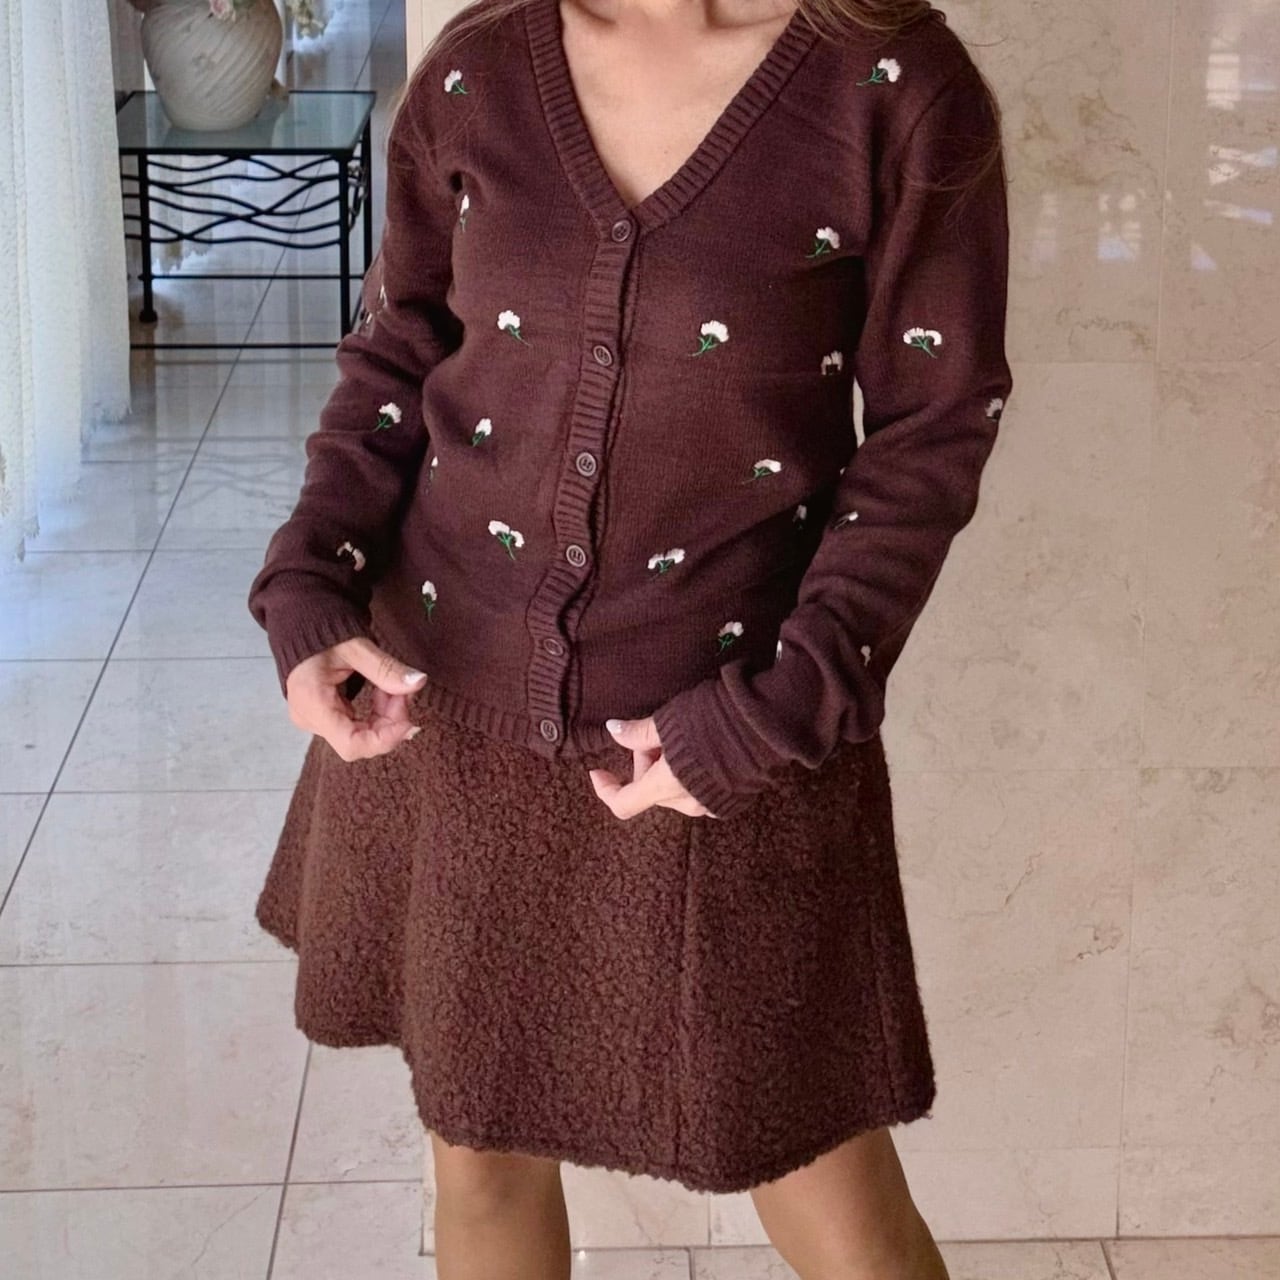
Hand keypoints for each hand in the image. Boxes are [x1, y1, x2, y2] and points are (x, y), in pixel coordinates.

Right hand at [285, 636, 426, 761]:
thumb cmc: (324, 635)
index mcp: (312, 704)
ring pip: (362, 735)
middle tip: (404, 694)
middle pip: (360, 741)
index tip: (409, 721)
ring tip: (394, 689)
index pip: (351, 745)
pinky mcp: (324, 716)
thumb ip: (386, 668)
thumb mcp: (356, 647)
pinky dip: (377, 713)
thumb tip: (418, 682)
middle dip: (390, 722)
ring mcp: (316, 720)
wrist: (304, 627)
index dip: (385, 739)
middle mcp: (310, 719)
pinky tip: (382, 693)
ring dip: (386, 716)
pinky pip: (357, 726)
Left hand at [588, 716, 717, 818]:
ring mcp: (710, 806)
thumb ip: (638, 733)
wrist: (763, 726)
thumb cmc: (710, 721)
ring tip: (680, 739)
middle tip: (653, 735)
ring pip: (674, 791)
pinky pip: (697, 792)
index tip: (597, 771)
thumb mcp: (667, 721)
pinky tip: (700, 751)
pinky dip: (689, 776)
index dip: (606, 789)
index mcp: (665, 786)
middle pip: (651, 791)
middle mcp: (686, 803)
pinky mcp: (729, 801)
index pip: (623, 803)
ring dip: (667, 771)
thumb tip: (613, 730)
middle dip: (645, 765)